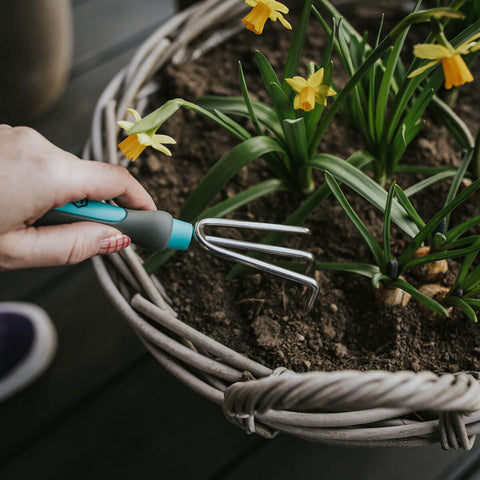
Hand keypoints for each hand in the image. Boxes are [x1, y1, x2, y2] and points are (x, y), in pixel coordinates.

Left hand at [0, 125, 155, 269]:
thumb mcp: (15, 251)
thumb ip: (72, 246)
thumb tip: (114, 239)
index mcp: (47, 173)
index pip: (117, 182)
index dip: (141, 202)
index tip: (152, 220)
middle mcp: (38, 146)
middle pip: (90, 179)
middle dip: (94, 209)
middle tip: (90, 236)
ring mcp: (20, 137)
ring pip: (65, 172)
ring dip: (63, 197)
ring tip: (30, 223)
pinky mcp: (7, 138)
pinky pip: (42, 162)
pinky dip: (42, 184)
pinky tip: (16, 203)